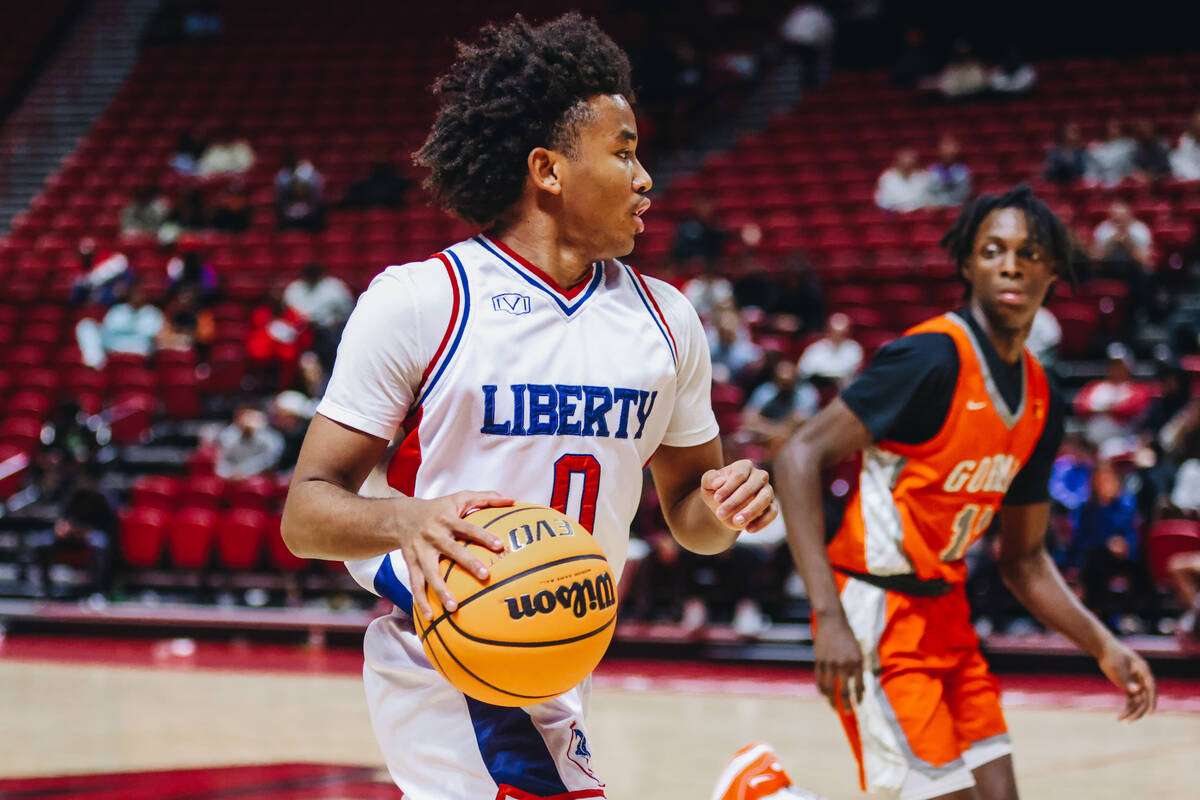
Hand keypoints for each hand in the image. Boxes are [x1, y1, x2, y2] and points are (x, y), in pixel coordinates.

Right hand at [392, 491, 511, 618]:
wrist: (401, 516)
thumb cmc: (439, 508)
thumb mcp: (460, 497)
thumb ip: (486, 498)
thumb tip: (512, 500)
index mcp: (447, 519)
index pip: (468, 527)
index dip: (483, 536)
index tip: (500, 546)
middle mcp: (433, 535)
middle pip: (451, 550)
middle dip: (467, 563)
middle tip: (485, 576)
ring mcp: (420, 551)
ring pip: (429, 573)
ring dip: (440, 591)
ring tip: (454, 609)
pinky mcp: (410, 563)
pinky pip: (415, 584)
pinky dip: (421, 601)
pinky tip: (430, 617)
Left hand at [700, 459, 777, 531]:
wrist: (724, 509)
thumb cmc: (716, 493)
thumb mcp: (707, 485)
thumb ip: (710, 479)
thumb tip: (719, 481)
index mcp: (744, 466)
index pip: (739, 474)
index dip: (728, 487)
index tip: (716, 499)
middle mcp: (759, 476)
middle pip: (752, 486)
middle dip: (735, 501)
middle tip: (720, 514)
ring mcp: (768, 490)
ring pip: (765, 498)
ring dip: (750, 511)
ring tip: (736, 522)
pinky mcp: (772, 505)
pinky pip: (773, 512)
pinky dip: (762, 522)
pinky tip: (748, 529)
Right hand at [814, 615, 864, 710]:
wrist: (832, 621)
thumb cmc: (848, 636)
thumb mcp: (858, 650)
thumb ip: (858, 666)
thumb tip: (855, 683)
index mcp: (857, 661)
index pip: (859, 685)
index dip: (860, 696)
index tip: (859, 703)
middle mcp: (844, 664)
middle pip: (844, 691)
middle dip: (847, 705)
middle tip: (848, 713)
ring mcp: (830, 663)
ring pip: (829, 688)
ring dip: (832, 700)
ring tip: (834, 708)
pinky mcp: (819, 660)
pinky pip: (819, 679)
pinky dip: (821, 689)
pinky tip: (824, 694)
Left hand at [1098, 640, 1155, 720]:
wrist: (1103, 648)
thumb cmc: (1111, 655)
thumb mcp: (1117, 667)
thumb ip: (1126, 680)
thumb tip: (1136, 691)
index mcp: (1144, 670)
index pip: (1151, 689)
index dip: (1152, 702)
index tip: (1150, 713)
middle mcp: (1142, 678)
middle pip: (1145, 698)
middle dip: (1138, 711)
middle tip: (1129, 721)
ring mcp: (1137, 683)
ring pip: (1138, 701)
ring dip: (1131, 712)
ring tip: (1120, 719)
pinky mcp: (1129, 686)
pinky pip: (1131, 701)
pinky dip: (1127, 708)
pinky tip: (1119, 717)